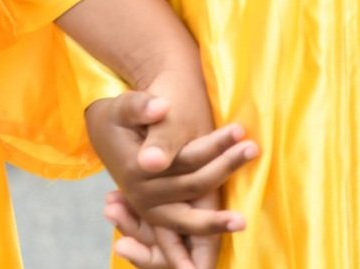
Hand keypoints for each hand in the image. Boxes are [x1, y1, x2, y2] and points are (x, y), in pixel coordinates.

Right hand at [85, 89, 256, 268]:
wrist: (109, 127)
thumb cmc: (125, 113)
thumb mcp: (127, 105)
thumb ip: (141, 107)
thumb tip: (159, 109)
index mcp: (137, 167)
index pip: (188, 159)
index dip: (216, 146)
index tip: (241, 130)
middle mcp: (141, 193)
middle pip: (192, 187)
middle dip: (224, 173)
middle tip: (251, 166)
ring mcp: (147, 207)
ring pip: (186, 218)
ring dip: (213, 222)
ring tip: (242, 221)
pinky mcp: (155, 212)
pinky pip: (177, 233)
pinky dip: (193, 244)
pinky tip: (211, 254)